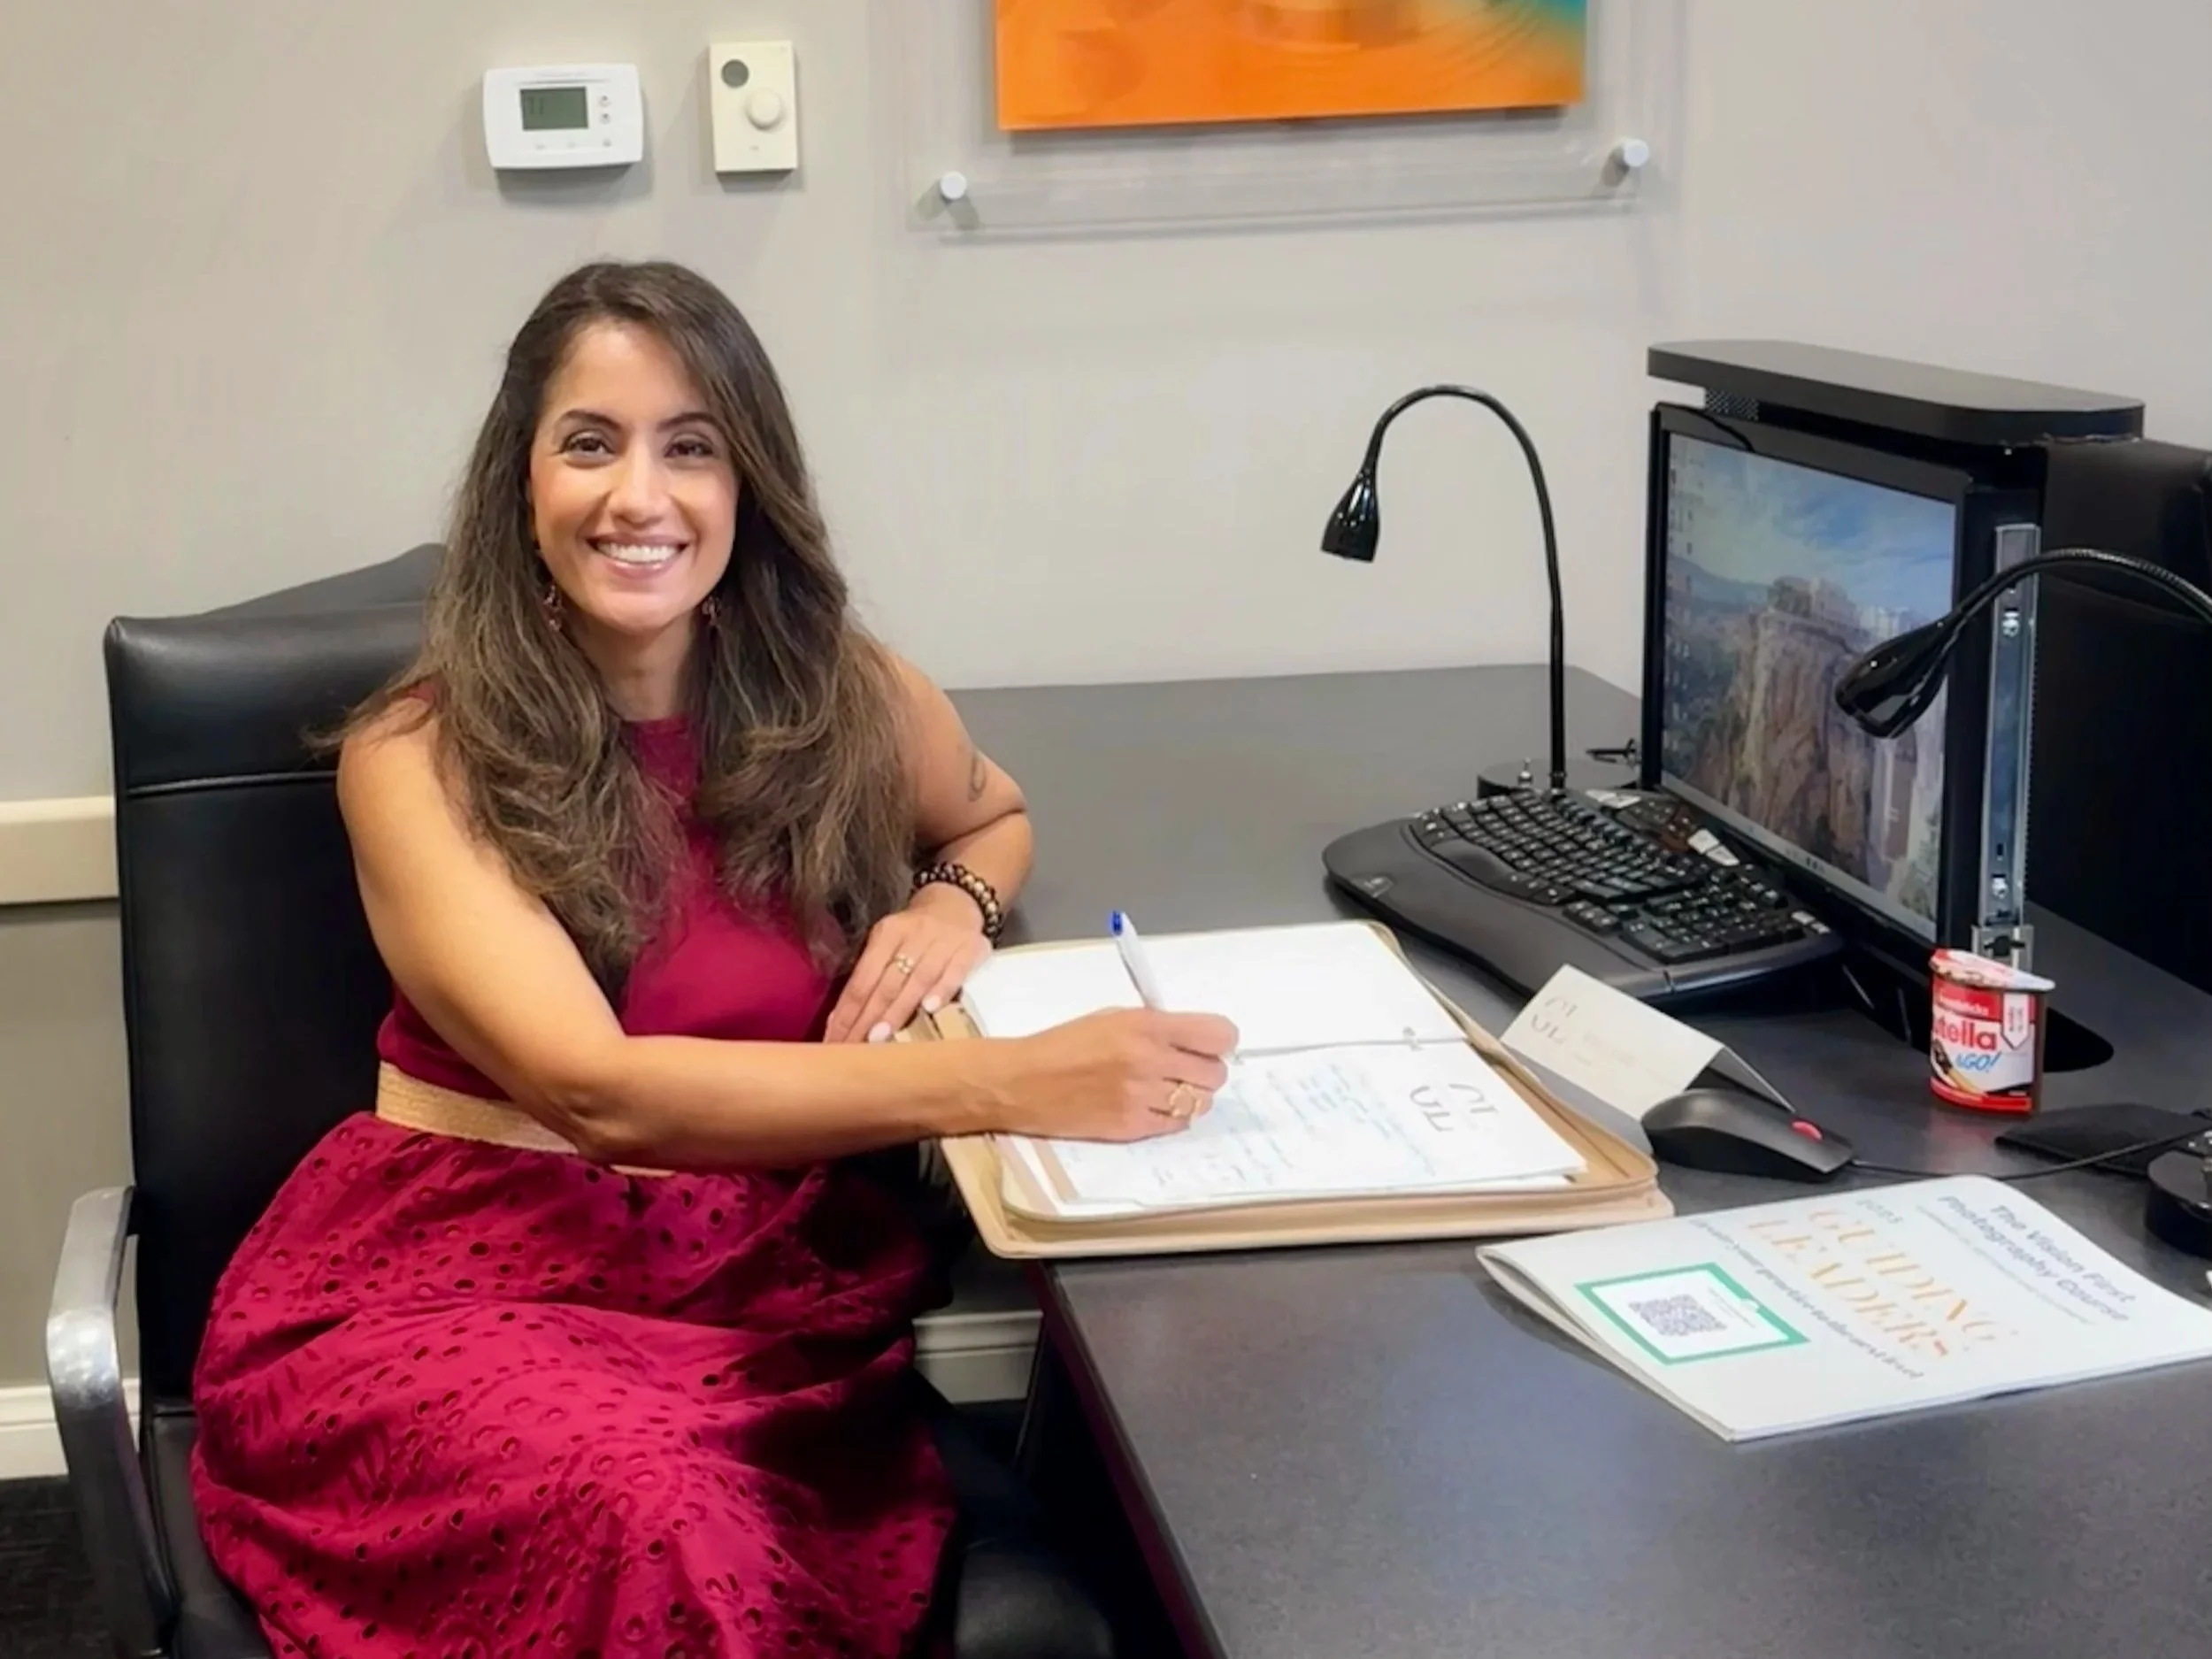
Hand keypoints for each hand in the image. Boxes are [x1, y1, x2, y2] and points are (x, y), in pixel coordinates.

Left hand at [825, 886, 992, 1043]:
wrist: (957, 904)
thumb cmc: (915, 934)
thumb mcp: (890, 942)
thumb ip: (871, 976)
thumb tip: (843, 1020)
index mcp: (887, 933)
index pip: (863, 978)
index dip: (848, 1011)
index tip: (835, 1040)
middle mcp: (913, 935)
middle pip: (887, 982)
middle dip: (868, 1017)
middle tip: (853, 1046)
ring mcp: (943, 941)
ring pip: (917, 979)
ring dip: (898, 1010)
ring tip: (881, 1037)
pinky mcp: (970, 948)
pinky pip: (955, 971)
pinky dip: (942, 990)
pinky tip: (930, 1008)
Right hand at [999, 1008, 1239, 1142]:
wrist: (1022, 1082)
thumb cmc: (1065, 1044)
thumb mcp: (1113, 1018)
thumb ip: (1157, 1026)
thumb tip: (1198, 1039)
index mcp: (1146, 1026)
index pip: (1218, 1035)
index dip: (1220, 1041)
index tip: (1211, 1044)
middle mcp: (1149, 1061)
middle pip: (1215, 1073)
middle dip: (1206, 1071)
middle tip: (1186, 1069)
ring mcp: (1142, 1097)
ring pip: (1200, 1102)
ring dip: (1191, 1097)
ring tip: (1167, 1090)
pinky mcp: (1132, 1127)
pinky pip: (1176, 1125)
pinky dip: (1171, 1116)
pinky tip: (1151, 1106)